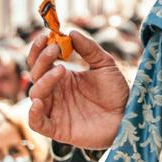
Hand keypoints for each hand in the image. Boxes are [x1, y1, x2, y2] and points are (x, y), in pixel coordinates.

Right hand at [25, 27, 130, 149]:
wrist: (127, 117)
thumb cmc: (116, 92)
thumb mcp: (105, 65)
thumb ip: (89, 49)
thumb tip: (72, 32)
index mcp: (61, 77)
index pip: (40, 61)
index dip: (39, 49)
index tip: (46, 36)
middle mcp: (54, 93)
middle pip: (35, 75)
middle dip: (42, 60)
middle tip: (56, 49)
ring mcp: (54, 110)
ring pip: (35, 95)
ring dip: (44, 80)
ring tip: (62, 70)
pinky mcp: (57, 129)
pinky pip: (36, 122)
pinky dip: (33, 114)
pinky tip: (40, 102)